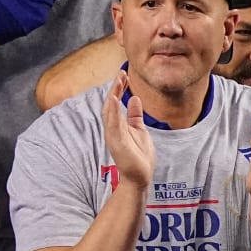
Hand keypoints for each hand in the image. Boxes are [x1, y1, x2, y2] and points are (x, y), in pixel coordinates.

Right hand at [101, 72, 154, 189]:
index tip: (124, 74)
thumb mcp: (140, 130)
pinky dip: (111, 111)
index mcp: (118, 124)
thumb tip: (134, 99)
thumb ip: (134, 115)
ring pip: (109, 111)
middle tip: (121, 73)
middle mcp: (113, 127)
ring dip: (112, 96)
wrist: (140, 177)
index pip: (116, 102)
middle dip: (115, 88)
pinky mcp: (116, 142)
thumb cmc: (139, 156)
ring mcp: (113, 134)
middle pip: (110, 103)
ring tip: (117, 82)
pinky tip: (113, 99)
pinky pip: (112, 124)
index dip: (119, 88)